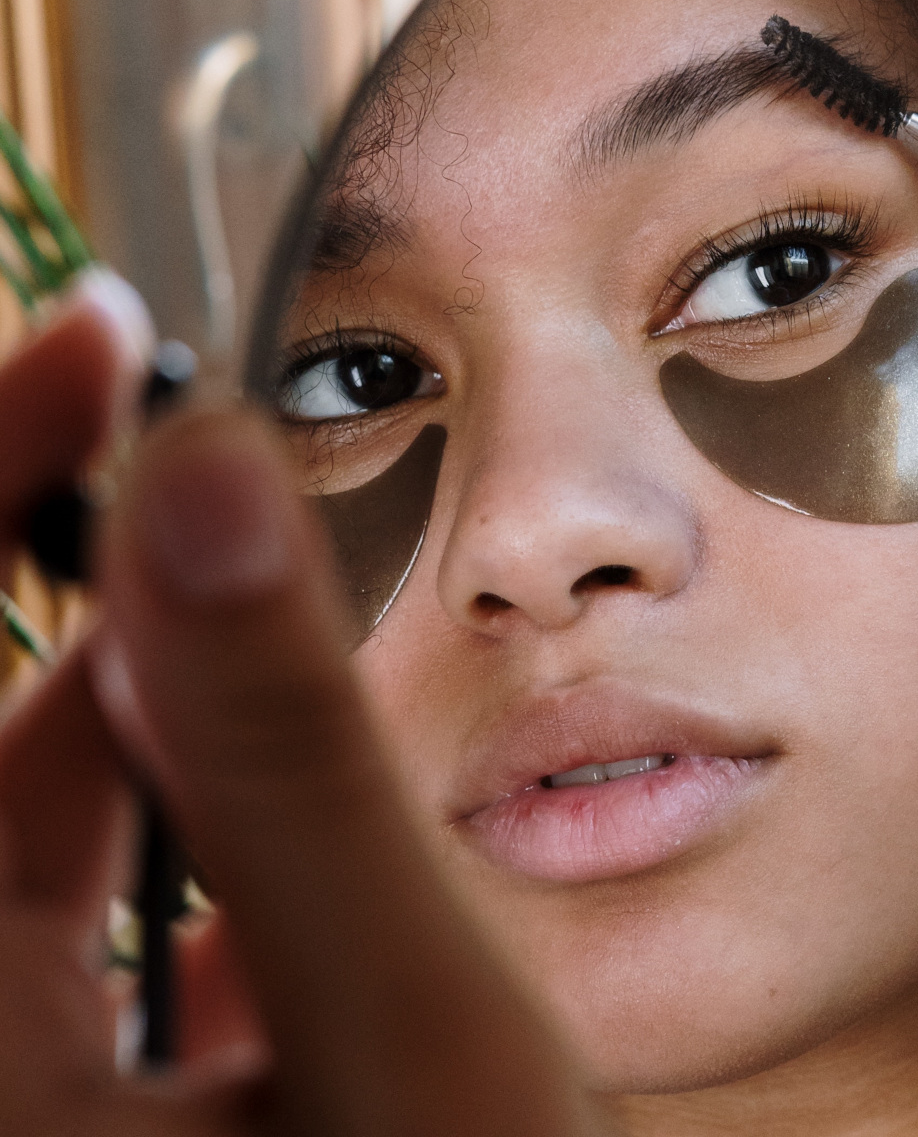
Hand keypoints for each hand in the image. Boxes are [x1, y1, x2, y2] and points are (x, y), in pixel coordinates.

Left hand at [0, 288, 609, 1133]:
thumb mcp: (406, 1023)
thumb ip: (293, 751)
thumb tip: (198, 467)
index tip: (109, 331)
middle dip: (127, 634)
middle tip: (250, 516)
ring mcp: (31, 1096)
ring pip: (43, 850)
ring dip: (177, 767)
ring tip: (306, 776)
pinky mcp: (80, 1109)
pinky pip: (85, 942)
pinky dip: (190, 881)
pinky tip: (286, 931)